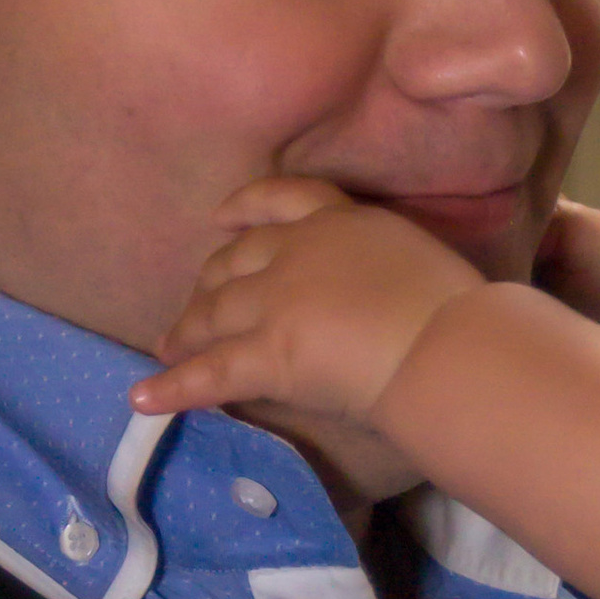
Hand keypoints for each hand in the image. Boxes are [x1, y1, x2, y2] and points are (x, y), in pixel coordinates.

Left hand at [131, 178, 479, 429]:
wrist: (449, 344)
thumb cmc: (457, 307)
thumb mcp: (419, 257)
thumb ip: (385, 263)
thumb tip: (384, 288)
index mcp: (341, 221)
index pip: (282, 198)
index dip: (245, 206)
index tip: (221, 218)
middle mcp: (298, 251)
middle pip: (234, 262)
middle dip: (208, 285)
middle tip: (194, 308)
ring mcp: (277, 301)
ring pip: (214, 314)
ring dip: (185, 332)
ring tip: (165, 349)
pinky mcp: (268, 352)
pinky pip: (210, 374)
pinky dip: (171, 388)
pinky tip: (142, 400)